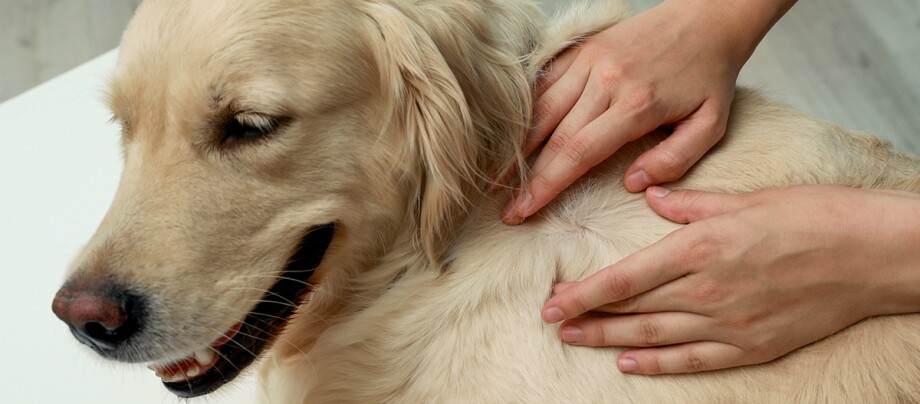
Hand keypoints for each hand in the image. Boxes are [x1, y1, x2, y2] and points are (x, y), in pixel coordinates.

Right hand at [503, 0, 795, 224]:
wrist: (707, 18)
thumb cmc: (710, 75)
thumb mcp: (711, 124)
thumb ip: (675, 159)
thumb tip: (633, 184)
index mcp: (635, 104)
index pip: (577, 153)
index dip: (546, 186)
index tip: (524, 211)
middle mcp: (605, 81)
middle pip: (552, 136)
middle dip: (525, 177)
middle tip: (506, 208)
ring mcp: (590, 61)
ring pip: (540, 109)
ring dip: (516, 146)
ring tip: (496, 176)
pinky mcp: (583, 49)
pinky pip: (544, 82)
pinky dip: (526, 110)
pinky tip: (513, 135)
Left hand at [542, 185, 919, 373]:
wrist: (869, 254)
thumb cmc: (810, 217)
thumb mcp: (744, 199)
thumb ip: (689, 204)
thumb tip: (651, 196)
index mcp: (701, 247)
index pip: (626, 276)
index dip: (584, 292)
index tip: (552, 300)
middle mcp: (707, 290)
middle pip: (632, 308)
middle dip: (587, 315)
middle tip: (552, 320)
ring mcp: (728, 323)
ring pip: (653, 336)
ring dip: (609, 339)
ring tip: (576, 339)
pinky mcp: (751, 346)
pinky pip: (693, 360)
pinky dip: (657, 363)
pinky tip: (628, 362)